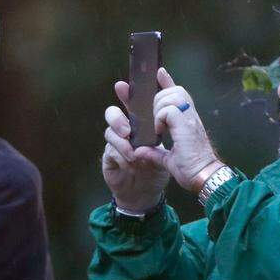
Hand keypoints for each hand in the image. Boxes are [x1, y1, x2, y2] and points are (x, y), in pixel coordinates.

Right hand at [102, 81, 169, 211]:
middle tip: (127, 129)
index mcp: (141, 125)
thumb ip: (168, 125)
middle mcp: (126, 132)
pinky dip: (120, 154)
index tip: (124, 86)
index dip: (128, 93)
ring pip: (109, 131)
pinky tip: (131, 161)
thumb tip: (169, 104)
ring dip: (120, 140)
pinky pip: (109, 150)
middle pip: (113, 113)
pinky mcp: (110, 159)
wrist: (148, 194)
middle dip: (117, 116)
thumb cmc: (157, 169)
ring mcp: (116, 145)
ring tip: (132, 152)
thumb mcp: (170, 145)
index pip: (132, 104)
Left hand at [133, 67, 223, 191]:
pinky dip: (160, 118)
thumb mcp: (168, 160)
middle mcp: (190, 115)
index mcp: (187, 121)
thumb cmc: (191, 170)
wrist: (204, 176)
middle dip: (159, 97)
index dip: (168, 81)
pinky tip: (160, 131)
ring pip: (170, 96)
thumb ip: (154, 152)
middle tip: (154, 118)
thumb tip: (139, 151)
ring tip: (157, 126)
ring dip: (159, 108)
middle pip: (175, 90)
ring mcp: (189, 118)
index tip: (160, 72)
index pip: (178, 94)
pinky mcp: (186, 124)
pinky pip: (168, 109)